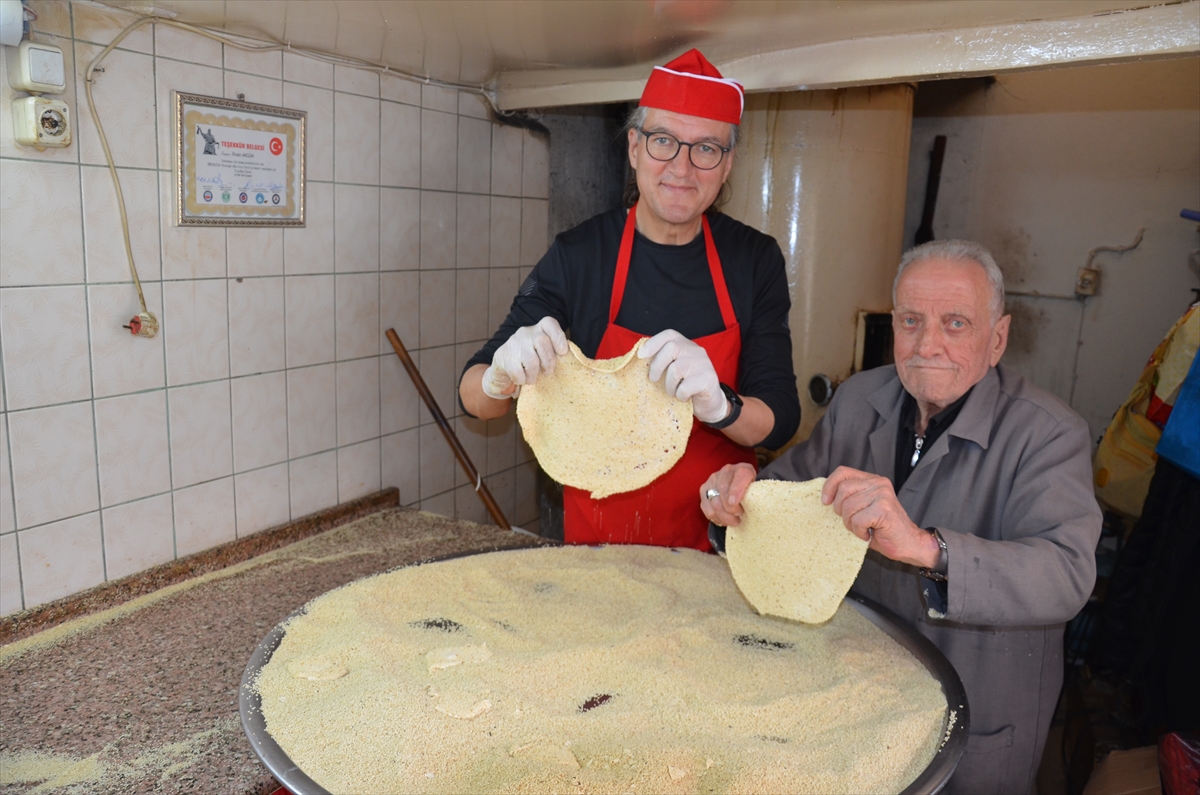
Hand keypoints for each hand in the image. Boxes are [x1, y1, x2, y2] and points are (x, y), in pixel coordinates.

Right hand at [482, 317, 568, 398]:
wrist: (501, 372)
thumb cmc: (528, 364)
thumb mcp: (542, 356)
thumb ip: (554, 354)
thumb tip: (570, 360)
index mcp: (538, 330)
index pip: (549, 323)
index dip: (558, 336)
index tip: (562, 352)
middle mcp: (525, 332)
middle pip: (542, 342)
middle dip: (548, 361)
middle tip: (548, 372)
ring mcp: (512, 343)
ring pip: (531, 360)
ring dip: (534, 374)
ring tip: (532, 379)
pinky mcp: (502, 355)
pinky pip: (518, 371)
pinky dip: (522, 380)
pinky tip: (521, 379)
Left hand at [640, 330, 726, 422]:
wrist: (711, 403)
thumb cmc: (687, 385)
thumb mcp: (674, 369)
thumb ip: (663, 361)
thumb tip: (639, 359)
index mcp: (685, 345)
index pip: (669, 335)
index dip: (653, 343)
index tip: (641, 355)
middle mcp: (696, 351)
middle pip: (671, 348)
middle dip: (657, 365)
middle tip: (653, 379)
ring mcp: (703, 364)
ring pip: (676, 369)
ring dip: (669, 385)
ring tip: (672, 392)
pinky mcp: (708, 379)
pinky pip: (685, 387)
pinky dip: (680, 395)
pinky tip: (684, 397)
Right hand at [699, 463, 757, 526]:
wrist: (738, 488)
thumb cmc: (749, 492)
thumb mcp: (757, 491)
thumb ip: (756, 495)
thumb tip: (753, 507)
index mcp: (742, 469)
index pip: (740, 475)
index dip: (736, 490)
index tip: (735, 504)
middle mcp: (726, 471)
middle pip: (723, 489)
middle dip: (731, 507)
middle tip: (738, 515)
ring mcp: (713, 480)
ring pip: (714, 502)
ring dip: (724, 516)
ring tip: (733, 521)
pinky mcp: (704, 490)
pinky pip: (707, 508)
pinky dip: (716, 517)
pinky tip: (724, 520)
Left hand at [821, 466, 939, 567]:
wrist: (910, 544)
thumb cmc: (883, 529)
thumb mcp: (863, 508)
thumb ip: (849, 498)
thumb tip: (824, 498)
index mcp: (872, 480)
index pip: (843, 472)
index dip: (829, 486)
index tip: (825, 502)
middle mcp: (878, 483)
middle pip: (843, 489)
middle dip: (841, 510)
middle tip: (852, 523)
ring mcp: (882, 495)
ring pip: (848, 507)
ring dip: (851, 524)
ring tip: (862, 529)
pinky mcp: (884, 509)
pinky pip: (857, 520)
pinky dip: (859, 532)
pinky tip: (869, 534)